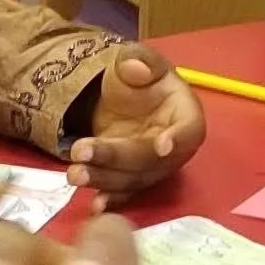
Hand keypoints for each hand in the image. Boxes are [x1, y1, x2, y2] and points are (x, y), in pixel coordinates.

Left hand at [69, 44, 204, 206]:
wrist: (121, 98)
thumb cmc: (137, 77)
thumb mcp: (136, 59)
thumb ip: (139, 59)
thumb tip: (136, 69)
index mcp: (186, 114)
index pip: (190, 130)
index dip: (178, 139)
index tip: (161, 146)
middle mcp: (175, 148)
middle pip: (151, 159)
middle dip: (116, 157)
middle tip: (81, 151)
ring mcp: (153, 168)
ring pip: (134, 179)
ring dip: (104, 179)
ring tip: (74, 174)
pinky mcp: (133, 179)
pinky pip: (125, 192)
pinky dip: (111, 199)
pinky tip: (95, 205)